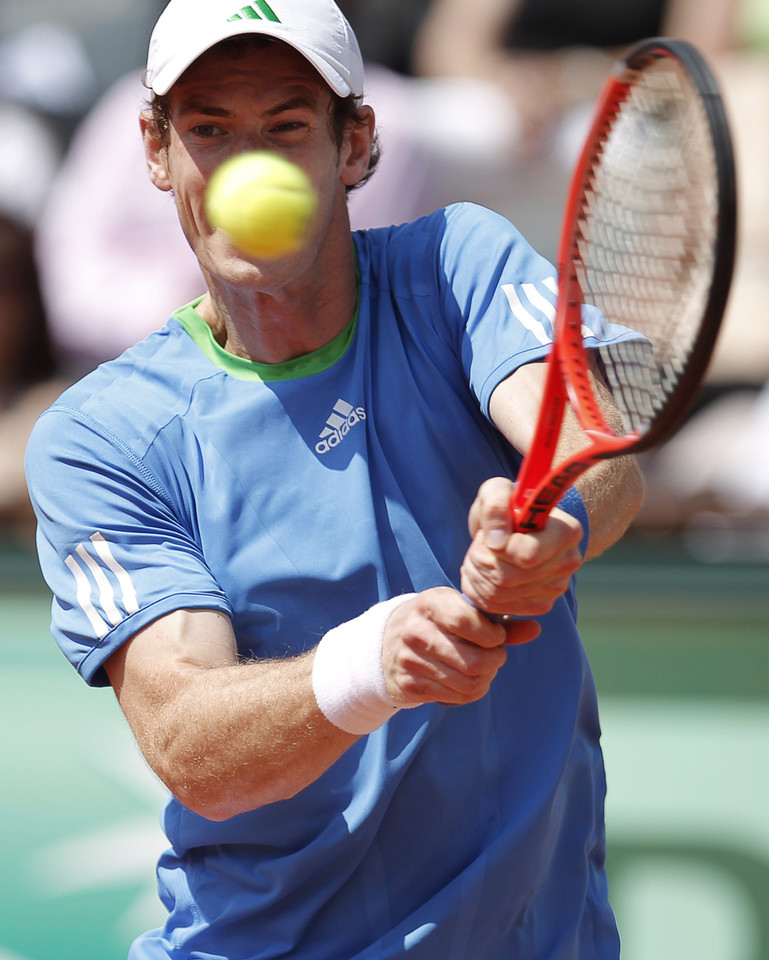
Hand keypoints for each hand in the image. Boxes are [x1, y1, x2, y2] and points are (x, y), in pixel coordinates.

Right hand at [381, 587, 538, 706]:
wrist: (385, 644)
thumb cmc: (437, 623)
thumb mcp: (460, 611)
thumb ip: (499, 621)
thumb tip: (535, 629)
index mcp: (431, 603)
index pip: (465, 620)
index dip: (491, 634)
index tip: (496, 636)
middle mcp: (416, 630)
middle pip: (474, 660)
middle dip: (495, 661)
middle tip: (495, 656)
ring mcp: (410, 660)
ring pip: (468, 682)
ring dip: (486, 679)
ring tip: (484, 669)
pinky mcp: (410, 685)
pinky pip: (456, 697)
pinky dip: (471, 692)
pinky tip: (468, 680)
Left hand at [460, 477, 583, 617]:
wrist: (519, 527)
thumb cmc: (509, 506)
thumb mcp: (497, 491)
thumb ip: (496, 505)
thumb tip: (496, 541)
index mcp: (566, 531)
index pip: (526, 555)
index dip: (495, 548)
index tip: (489, 535)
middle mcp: (568, 562)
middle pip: (507, 578)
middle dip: (479, 561)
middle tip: (476, 547)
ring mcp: (556, 587)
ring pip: (499, 595)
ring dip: (475, 576)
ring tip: (476, 558)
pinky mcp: (541, 604)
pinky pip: (499, 607)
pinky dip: (480, 592)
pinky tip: (482, 574)